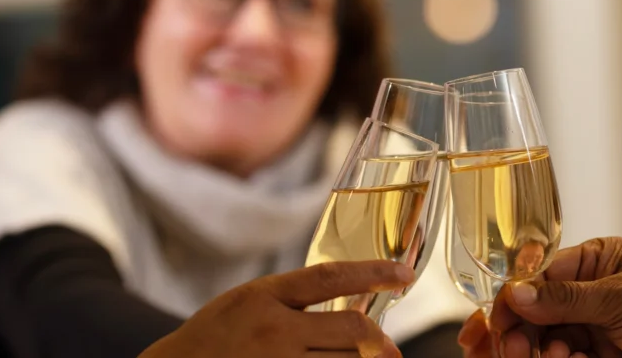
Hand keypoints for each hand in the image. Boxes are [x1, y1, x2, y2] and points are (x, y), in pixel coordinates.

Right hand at [139, 261, 413, 357]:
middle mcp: (273, 330)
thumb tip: (356, 309)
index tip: (406, 275)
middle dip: (378, 340)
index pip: (331, 277)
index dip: (375, 273)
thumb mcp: (248, 301)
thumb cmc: (215, 336)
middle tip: (389, 348)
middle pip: (352, 331)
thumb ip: (294, 297)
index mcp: (264, 297)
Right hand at [464, 237, 621, 357]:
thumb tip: (517, 293)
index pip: (538, 278)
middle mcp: (589, 293)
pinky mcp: (602, 356)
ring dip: (538, 351)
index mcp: (595, 262)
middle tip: (511, 350)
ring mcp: (595, 327)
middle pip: (535, 313)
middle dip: (519, 332)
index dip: (513, 300)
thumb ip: (567, 298)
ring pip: (545, 340)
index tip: (493, 322)